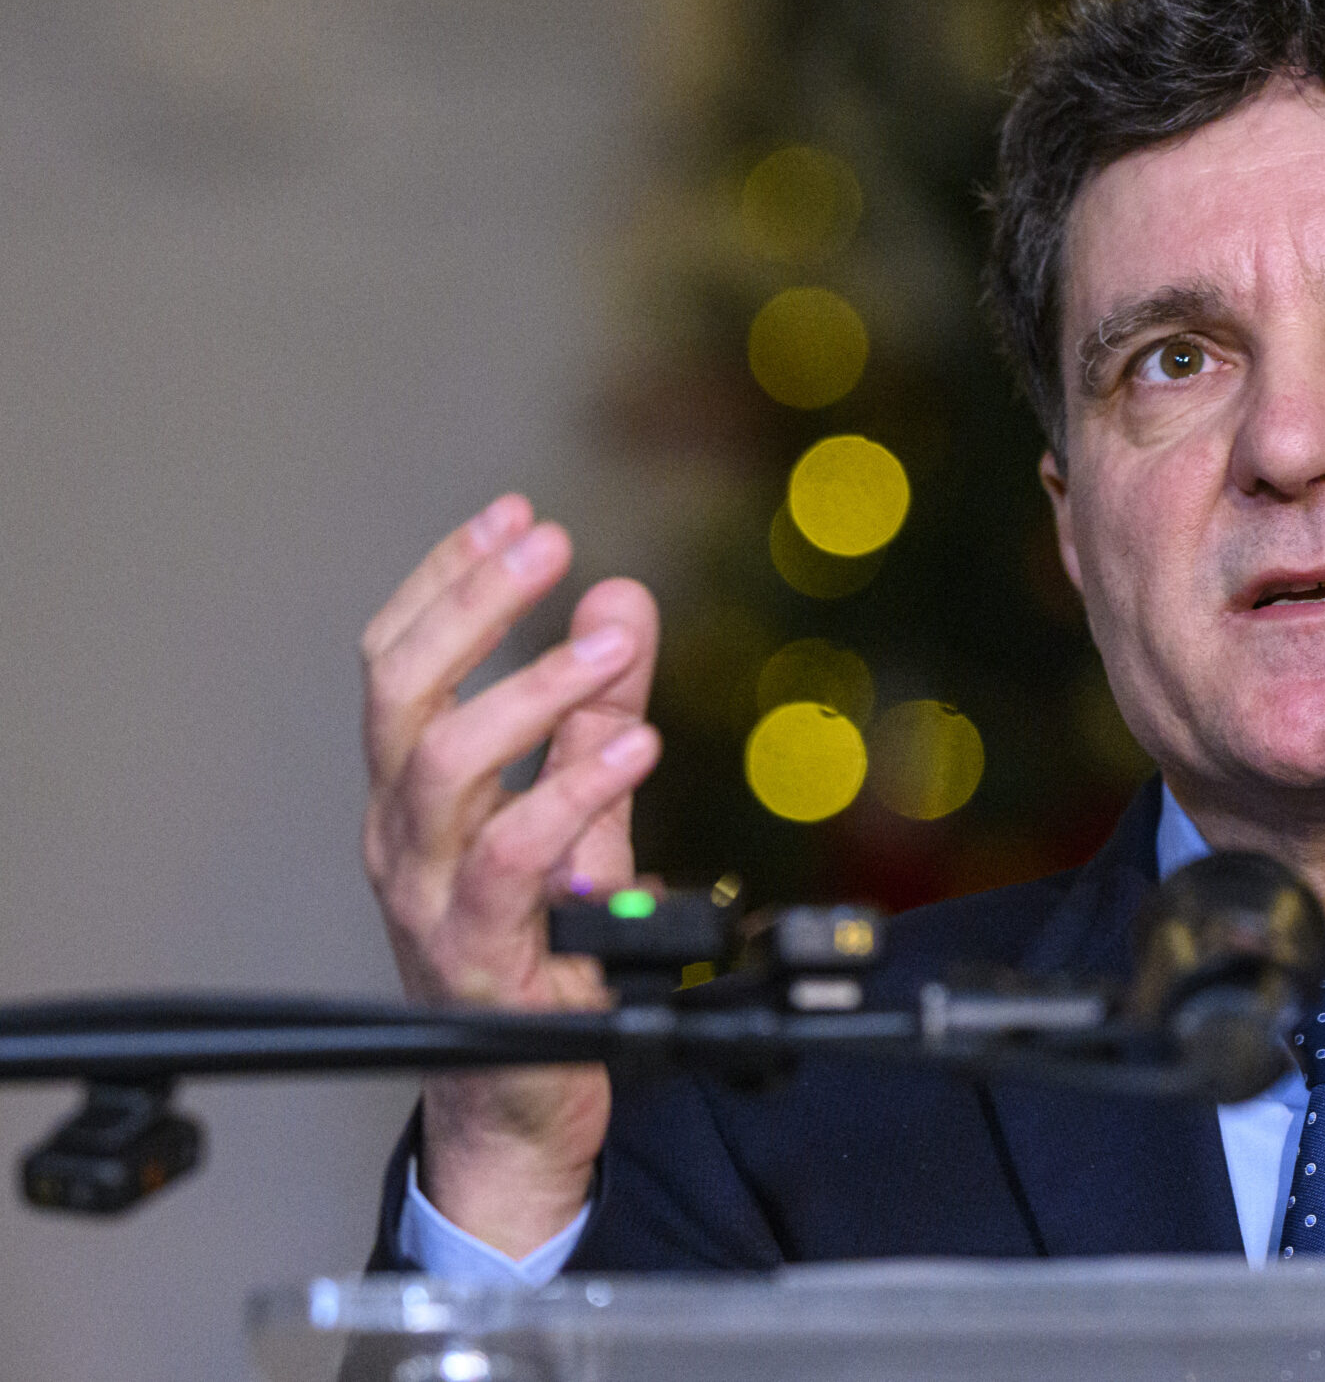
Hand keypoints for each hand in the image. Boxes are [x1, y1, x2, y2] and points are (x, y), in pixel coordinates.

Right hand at [360, 494, 661, 1256]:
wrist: (521, 1103)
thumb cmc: (543, 954)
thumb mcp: (580, 812)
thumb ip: (595, 712)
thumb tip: (621, 600)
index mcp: (412, 793)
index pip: (398, 661)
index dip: (447, 579)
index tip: (513, 514)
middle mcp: (402, 836)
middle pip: (401, 693)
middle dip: (471, 604)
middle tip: (548, 545)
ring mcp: (428, 898)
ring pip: (444, 767)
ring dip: (533, 690)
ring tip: (613, 645)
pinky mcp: (477, 957)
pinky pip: (509, 862)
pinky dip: (571, 794)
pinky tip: (633, 750)